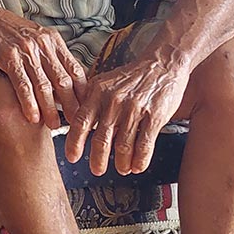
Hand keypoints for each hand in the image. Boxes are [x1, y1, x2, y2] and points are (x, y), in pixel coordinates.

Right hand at [0, 6, 86, 128]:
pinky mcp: (8, 56)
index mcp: (53, 41)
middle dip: (72, 105)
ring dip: (50, 109)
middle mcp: (43, 45)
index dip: (82, 93)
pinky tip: (32, 116)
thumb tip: (65, 83)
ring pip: (44, 85)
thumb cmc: (9, 31)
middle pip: (63, 80)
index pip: (76, 70)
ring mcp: (26, 50)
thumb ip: (50, 57)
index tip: (86, 110)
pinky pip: (22, 84)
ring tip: (54, 125)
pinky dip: (29, 102)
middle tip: (76, 124)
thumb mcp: (36, 38)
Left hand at [64, 59, 186, 175]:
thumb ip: (89, 99)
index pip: (81, 121)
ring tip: (120, 169)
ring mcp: (134, 109)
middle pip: (101, 137)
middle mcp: (113, 101)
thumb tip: (72, 120)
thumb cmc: (130, 76)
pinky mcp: (154, 116)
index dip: (74, 142)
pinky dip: (140, 159)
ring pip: (123, 144)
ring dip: (121, 162)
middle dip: (98, 158)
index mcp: (97, 92)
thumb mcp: (104, 81)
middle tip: (96, 170)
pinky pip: (145, 144)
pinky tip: (137, 167)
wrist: (161, 63)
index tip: (72, 157)